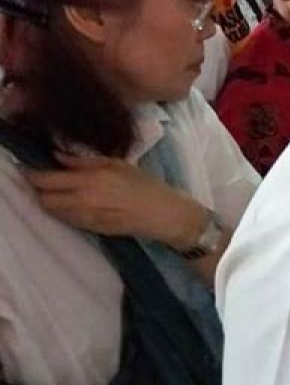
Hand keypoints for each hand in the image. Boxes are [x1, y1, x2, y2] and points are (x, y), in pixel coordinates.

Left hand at [23, 152, 206, 249]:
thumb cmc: (146, 185)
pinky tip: (74, 202)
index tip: (31, 167)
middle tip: (45, 180)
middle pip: (43, 198)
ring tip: (59, 191)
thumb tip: (58, 155)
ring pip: (52, 210)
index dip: (33, 173)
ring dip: (50, 201)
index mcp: (90, 179)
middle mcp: (83, 199)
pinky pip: (66, 219)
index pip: (46, 179)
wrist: (163, 215)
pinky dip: (63, 210)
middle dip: (39, 189)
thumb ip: (84, 161)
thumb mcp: (118, 164)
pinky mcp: (90, 229)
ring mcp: (85, 216)